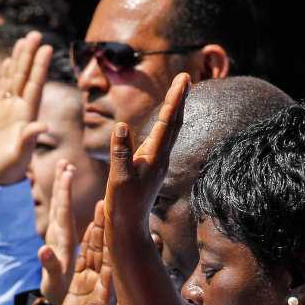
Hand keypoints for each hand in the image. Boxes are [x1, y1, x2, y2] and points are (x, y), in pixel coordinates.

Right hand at [0, 32, 51, 184]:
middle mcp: (21, 110)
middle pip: (25, 77)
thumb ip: (28, 140)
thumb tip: (43, 127)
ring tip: (24, 40)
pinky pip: (2, 90)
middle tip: (36, 33)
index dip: (40, 66)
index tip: (47, 47)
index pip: (35, 85)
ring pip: (14, 80)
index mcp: (27, 116)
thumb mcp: (20, 157)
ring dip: (19, 61)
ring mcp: (10, 111)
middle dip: (30, 55)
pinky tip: (7, 62)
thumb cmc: (9, 171)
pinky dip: (5, 76)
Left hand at [39, 160, 77, 304]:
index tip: (67, 172)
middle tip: (65, 162)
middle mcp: (58, 234)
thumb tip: (43, 250)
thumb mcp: (54, 280)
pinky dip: (67, 199)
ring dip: (62, 186)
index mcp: (60, 240)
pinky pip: (65, 214)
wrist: (52, 299)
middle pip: (59, 204)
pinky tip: (69, 188)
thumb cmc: (58, 292)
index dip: (64, 191)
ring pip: (60, 206)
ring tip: (65, 166)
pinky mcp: (62, 239)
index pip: (62, 210)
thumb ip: (49, 265)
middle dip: (61, 183)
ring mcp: (59, 236)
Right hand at [55, 201, 120, 304]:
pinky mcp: (80, 283)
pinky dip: (86, 243)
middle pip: (107, 250)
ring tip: (102, 207)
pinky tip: (91, 226)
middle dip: (109, 227)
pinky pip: (84, 259)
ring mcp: (92, 282)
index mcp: (107, 295)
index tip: (124, 225)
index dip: (118, 244)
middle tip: (112, 204)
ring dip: (98, 229)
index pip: (115, 265)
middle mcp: (103, 284)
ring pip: (95, 250)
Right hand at [103, 73, 189, 241]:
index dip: (175, 99)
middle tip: (185, 77)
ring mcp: (157, 161)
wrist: (129, 226)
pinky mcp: (151, 166)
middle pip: (174, 122)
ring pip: (171, 130)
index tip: (183, 79)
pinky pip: (163, 138)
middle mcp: (160, 157)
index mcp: (155, 157)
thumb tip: (121, 126)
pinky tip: (166, 118)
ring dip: (175, 109)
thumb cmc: (123, 205)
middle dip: (180, 98)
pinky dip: (167, 122)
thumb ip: (120, 152)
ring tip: (179, 91)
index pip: (168, 122)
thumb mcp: (118, 179)